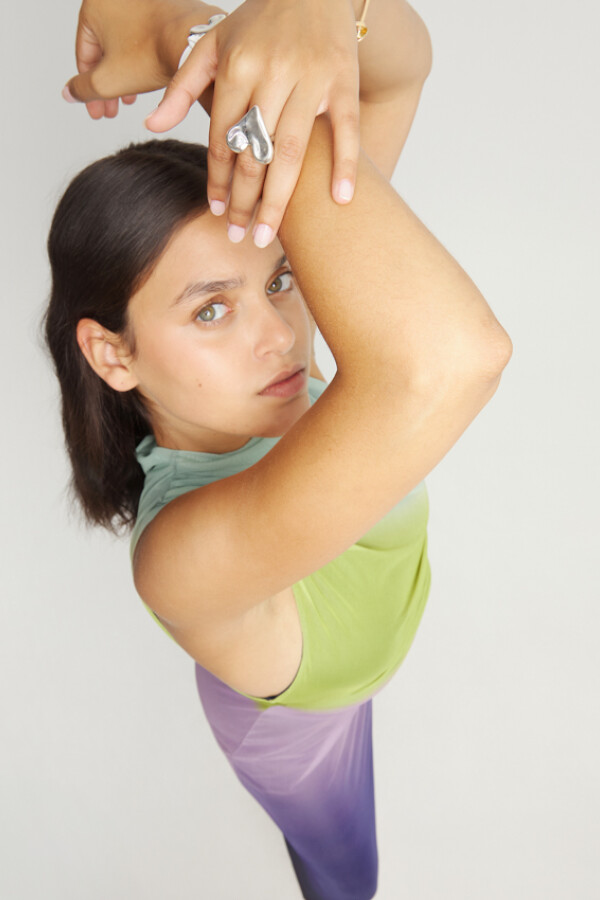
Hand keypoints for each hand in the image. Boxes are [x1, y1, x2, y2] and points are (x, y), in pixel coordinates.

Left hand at [63, 0, 360, 247]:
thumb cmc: (259, 21)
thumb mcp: (212, 43)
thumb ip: (181, 86)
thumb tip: (153, 125)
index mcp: (237, 67)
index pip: (223, 138)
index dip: (217, 180)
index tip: (215, 213)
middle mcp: (272, 74)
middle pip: (253, 153)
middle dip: (243, 201)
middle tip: (238, 237)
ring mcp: (311, 79)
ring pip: (290, 152)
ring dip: (278, 200)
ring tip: (266, 236)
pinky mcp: (344, 81)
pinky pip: (346, 130)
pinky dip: (345, 165)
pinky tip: (340, 201)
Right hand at [63, 0, 220, 118]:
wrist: (193, 42)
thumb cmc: (153, 54)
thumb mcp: (108, 81)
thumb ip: (83, 89)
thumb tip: (70, 92)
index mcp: (94, 6)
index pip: (84, 55)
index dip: (88, 89)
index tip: (97, 111)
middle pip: (104, 50)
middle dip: (107, 84)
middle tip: (111, 109)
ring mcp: (141, 0)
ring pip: (124, 45)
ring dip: (123, 74)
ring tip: (129, 99)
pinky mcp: (162, 7)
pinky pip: (144, 37)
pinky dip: (141, 59)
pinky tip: (146, 78)